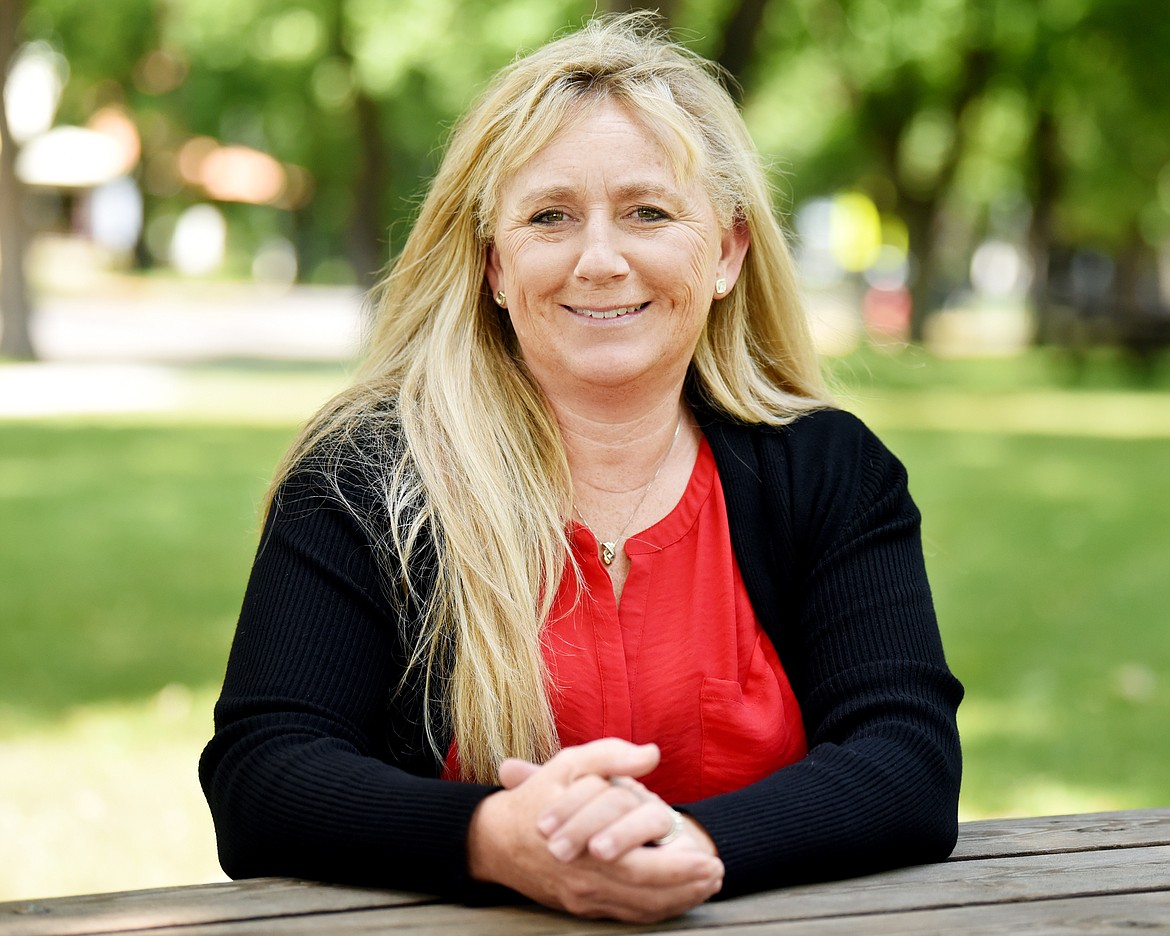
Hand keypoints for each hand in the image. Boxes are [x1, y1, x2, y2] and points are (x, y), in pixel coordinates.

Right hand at [467, 738, 722, 921]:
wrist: (492, 840)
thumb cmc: (535, 798)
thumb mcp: (568, 765)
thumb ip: (611, 756)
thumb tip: (651, 753)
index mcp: (582, 846)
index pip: (638, 864)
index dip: (677, 866)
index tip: (707, 857)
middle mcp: (583, 879)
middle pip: (644, 892)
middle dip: (686, 886)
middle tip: (717, 874)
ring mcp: (582, 897)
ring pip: (638, 909)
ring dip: (678, 900)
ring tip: (708, 886)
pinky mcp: (581, 907)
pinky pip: (626, 916)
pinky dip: (656, 911)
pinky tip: (678, 898)